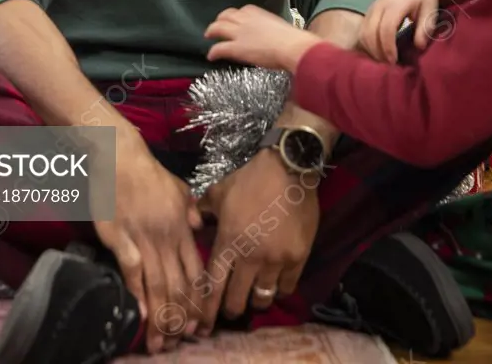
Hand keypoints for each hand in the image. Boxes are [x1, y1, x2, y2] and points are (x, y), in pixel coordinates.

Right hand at [93, 136, 203, 353]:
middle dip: (180, 318)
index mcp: (182, 228)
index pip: (196, 272)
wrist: (119, 157)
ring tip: (159, 343)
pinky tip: (142, 315)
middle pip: (178, 286)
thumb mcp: (178, 188)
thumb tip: (199, 226)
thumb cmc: (148, 172)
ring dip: (161, 317)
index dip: (198, 302)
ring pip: (157, 285)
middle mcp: (166, 238)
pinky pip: (133, 272)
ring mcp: (144, 239)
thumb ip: (190, 210)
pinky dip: (138, 296)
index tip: (197, 324)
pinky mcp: (120, 239)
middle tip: (179, 342)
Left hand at [196, 150, 319, 335]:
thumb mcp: (220, 191)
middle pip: (237, 300)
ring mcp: (275, 259)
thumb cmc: (250, 179)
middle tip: (231, 309)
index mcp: (227, 242)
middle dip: (231, 309)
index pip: (213, 285)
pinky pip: (287, 287)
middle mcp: (249, 256)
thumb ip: (203, 210)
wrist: (287, 169)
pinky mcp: (297, 258)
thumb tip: (194, 222)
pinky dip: (280, 289)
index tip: (204, 322)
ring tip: (254, 296)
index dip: (207, 307)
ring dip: (256, 299)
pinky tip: (276, 285)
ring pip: (262, 297)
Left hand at [205, 5, 321, 72]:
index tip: (236, 19)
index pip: (242, 10)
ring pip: (218, 28)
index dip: (236, 15)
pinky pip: (219, 48)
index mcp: (257, 13)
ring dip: (211, 30)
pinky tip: (211, 56)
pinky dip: (213, 51)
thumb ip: (272, 28)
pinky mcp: (236, 48)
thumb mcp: (280, 27)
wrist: (292, 47)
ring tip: (208, 35)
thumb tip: (276, 36)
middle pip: (226, 15)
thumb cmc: (293, 38)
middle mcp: (245, 19)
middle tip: (217, 25)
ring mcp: (239, 33)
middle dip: (220, 19)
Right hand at [359, 0, 459, 62]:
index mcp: (396, 4)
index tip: (394, 61)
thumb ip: (425, 29)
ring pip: (363, 32)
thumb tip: (418, 46)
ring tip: (383, 61)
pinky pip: (362, 30)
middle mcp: (380, 5)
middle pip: (370, 32)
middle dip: (377, 52)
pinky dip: (367, 44)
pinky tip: (377, 53)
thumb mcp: (431, 13)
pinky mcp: (369, 11)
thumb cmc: (426, 1)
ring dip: (370, 49)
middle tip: (388, 65)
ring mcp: (372, 7)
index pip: (386, 28)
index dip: (388, 47)